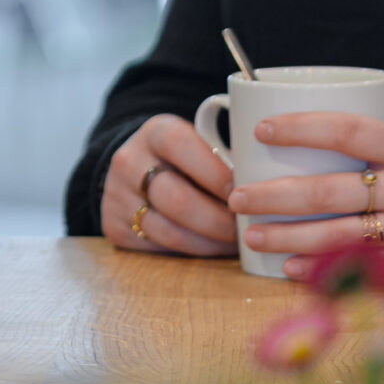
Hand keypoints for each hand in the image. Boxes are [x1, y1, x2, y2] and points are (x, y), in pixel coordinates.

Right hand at [102, 113, 234, 256]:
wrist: (136, 169)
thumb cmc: (187, 158)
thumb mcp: (199, 141)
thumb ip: (226, 154)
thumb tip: (270, 186)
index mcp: (155, 132)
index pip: (180, 146)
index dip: (214, 172)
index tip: (243, 192)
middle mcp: (128, 161)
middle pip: (176, 198)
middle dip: (218, 221)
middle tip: (246, 230)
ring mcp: (117, 195)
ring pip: (169, 230)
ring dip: (209, 243)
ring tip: (236, 244)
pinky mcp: (113, 225)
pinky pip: (159, 247)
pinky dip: (191, 252)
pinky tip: (212, 247)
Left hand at [231, 112, 383, 277]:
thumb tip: (337, 157)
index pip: (345, 128)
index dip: (300, 127)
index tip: (262, 129)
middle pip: (328, 188)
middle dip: (274, 194)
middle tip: (236, 196)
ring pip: (340, 232)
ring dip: (289, 237)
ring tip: (252, 236)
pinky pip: (370, 267)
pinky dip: (328, 270)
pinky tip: (296, 273)